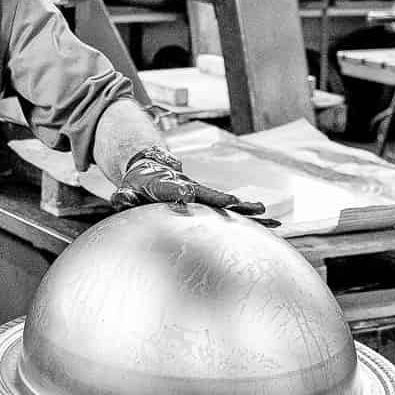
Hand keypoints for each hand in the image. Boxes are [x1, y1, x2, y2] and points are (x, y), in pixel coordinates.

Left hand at [113, 150, 278, 226]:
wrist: (154, 169)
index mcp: (170, 186)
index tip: (187, 194)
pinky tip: (272, 224)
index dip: (179, 192)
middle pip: (210, 196)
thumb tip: (121, 198)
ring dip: (247, 209)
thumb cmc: (139, 185)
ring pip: (228, 205)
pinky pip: (233, 213)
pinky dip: (252, 218)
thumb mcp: (128, 191)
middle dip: (224, 200)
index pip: (174, 189)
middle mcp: (191, 189)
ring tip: (267, 213)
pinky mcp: (211, 204)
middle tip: (238, 202)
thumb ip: (126, 196)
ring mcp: (204, 196)